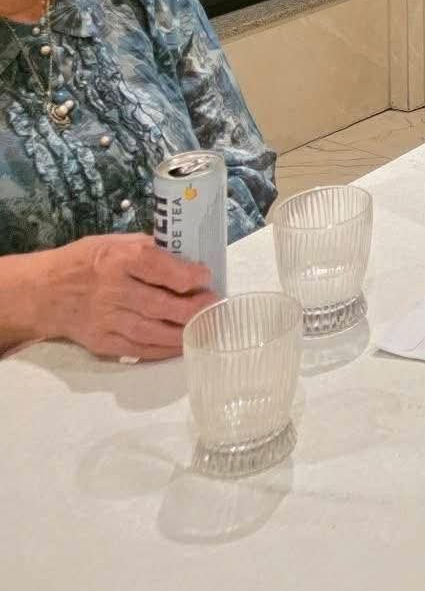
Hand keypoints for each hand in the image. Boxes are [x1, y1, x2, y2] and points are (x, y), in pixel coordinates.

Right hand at [44, 233, 216, 360]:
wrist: (43, 293)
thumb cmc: (85, 261)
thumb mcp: (114, 241)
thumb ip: (148, 249)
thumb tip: (186, 258)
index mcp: (117, 258)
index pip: (158, 267)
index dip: (186, 274)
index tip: (206, 276)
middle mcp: (112, 290)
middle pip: (159, 304)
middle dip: (193, 307)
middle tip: (214, 305)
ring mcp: (106, 320)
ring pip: (152, 331)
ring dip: (184, 332)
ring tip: (206, 326)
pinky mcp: (102, 342)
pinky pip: (138, 349)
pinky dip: (163, 349)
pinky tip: (182, 344)